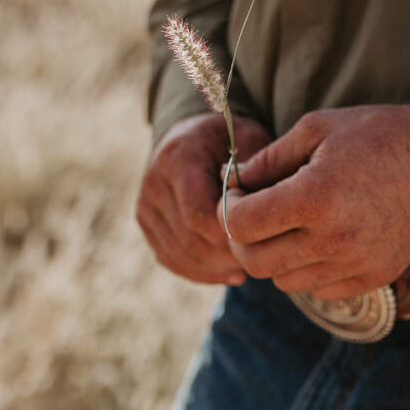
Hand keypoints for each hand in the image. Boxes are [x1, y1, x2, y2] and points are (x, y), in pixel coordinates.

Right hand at [136, 112, 271, 283]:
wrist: (195, 136)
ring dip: (217, 268)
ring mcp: (146, 205)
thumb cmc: (232, 139)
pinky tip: (231, 273)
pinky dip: (203, 272)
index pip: (199, 214)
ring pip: (180, 255)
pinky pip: (171, 260)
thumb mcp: (251, 140)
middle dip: (227, 255)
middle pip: (190, 239)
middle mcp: (154, 182)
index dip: (231, 233)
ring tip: (249, 266)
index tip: (261, 237)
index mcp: (179, 158)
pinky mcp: (146, 223)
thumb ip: (258, 171)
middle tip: (260, 258)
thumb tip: (263, 209)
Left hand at [220, 96, 409, 299]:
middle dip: (245, 237)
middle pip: (255, 262)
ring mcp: (356, 264)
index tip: (240, 193)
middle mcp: (334, 238)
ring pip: (284, 281)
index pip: (240, 225)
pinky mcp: (375, 277)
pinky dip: (309, 269)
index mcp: (314, 196)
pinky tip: (321, 239)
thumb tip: (232, 180)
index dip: (229, 207)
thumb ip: (269, 158)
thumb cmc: (381, 133)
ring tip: (292, 224)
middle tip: (256, 213)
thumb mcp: (318, 128)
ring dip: (277, 255)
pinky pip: (320, 290)